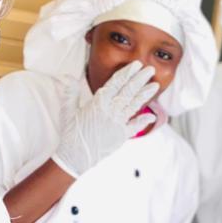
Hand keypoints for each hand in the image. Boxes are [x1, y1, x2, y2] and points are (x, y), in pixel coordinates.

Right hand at [52, 61, 157, 176]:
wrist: (75, 157)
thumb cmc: (71, 134)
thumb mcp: (67, 111)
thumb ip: (70, 93)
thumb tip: (69, 77)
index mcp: (98, 103)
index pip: (116, 83)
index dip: (127, 73)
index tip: (136, 65)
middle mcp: (110, 111)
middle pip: (128, 92)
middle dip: (140, 79)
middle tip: (150, 69)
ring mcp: (118, 124)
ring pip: (134, 105)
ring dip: (145, 95)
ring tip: (155, 85)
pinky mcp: (121, 136)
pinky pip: (135, 126)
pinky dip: (143, 121)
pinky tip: (152, 115)